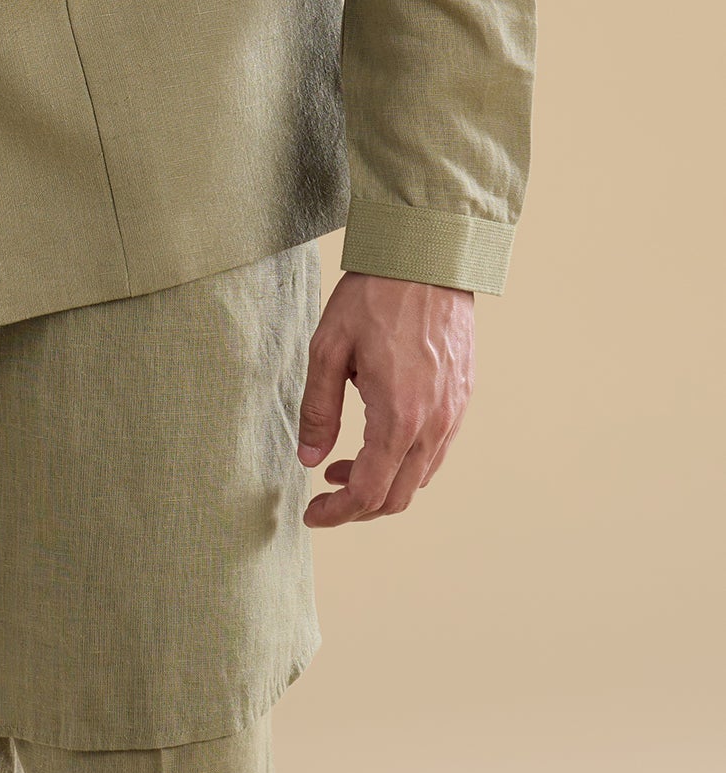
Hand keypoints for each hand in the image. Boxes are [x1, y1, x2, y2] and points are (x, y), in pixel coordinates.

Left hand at [297, 270, 473, 526]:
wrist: (427, 257)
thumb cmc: (374, 296)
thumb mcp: (328, 347)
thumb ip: (319, 408)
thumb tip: (309, 458)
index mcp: (399, 419)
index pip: (368, 492)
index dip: (337, 513)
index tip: (311, 514)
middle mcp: (434, 426)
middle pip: (397, 497)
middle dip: (358, 508)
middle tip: (325, 497)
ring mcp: (454, 414)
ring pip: (420, 478)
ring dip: (382, 484)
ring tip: (343, 464)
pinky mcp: (462, 398)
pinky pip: (436, 451)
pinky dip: (405, 462)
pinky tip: (379, 439)